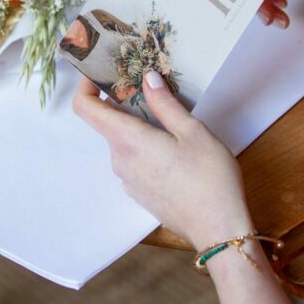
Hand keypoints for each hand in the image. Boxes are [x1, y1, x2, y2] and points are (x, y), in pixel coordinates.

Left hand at [73, 73, 252, 248]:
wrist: (218, 229)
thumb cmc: (209, 178)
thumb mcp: (193, 132)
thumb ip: (165, 103)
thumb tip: (147, 78)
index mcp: (128, 140)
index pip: (85, 109)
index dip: (86, 87)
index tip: (101, 73)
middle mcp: (120, 160)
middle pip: (107, 123)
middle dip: (122, 104)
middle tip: (151, 89)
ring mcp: (128, 179)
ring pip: (123, 142)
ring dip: (137, 126)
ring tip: (170, 119)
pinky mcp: (139, 192)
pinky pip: (133, 160)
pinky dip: (144, 146)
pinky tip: (173, 148)